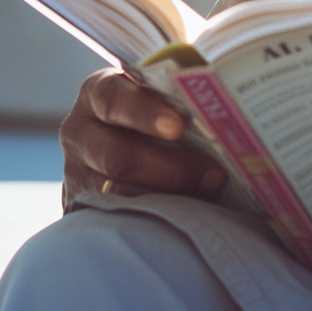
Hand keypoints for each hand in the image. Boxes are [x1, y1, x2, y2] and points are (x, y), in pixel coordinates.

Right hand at [60, 68, 225, 208]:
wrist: (126, 139)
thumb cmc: (155, 108)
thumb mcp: (158, 93)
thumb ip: (180, 92)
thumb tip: (234, 97)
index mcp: (97, 93)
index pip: (112, 98)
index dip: (145, 112)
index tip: (179, 125)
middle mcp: (80, 132)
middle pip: (116, 156)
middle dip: (169, 168)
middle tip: (213, 172)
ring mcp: (77, 174)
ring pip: (118, 195)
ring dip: (169, 197)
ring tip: (209, 193)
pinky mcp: (84, 208)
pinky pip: (117, 219)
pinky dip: (154, 218)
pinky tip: (185, 214)